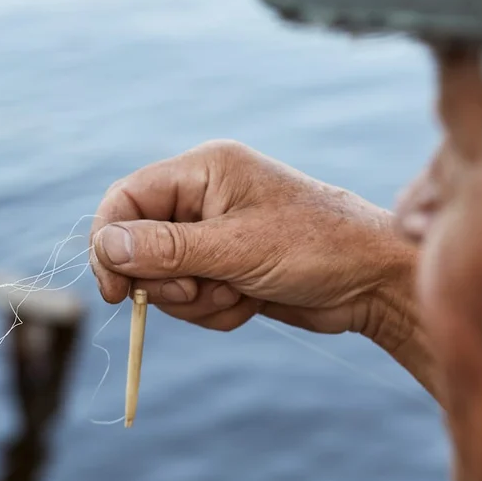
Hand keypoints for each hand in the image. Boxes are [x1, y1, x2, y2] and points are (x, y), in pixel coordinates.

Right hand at [90, 140, 420, 353]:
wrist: (374, 281)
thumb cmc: (317, 248)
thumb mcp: (236, 248)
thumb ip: (167, 249)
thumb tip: (107, 247)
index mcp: (204, 170)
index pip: (127, 199)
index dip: (111, 243)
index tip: (116, 290)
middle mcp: (204, 197)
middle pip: (140, 247)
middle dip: (169, 281)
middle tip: (203, 289)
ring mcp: (215, 234)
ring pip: (165, 281)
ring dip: (197, 300)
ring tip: (241, 293)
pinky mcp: (227, 268)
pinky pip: (193, 299)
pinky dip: (216, 310)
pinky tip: (252, 302)